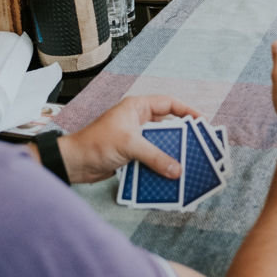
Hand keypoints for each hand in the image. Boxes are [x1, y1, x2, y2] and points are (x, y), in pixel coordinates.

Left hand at [58, 95, 201, 183]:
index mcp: (137, 107)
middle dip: (182, 136)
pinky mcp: (130, 153)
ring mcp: (134, 137)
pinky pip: (151, 157)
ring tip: (188, 162)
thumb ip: (155, 156)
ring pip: (160, 143)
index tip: (202, 121)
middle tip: (199, 145)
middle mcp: (137, 120)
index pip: (168, 104)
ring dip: (171, 153)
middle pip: (167, 125)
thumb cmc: (97, 143)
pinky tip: (170, 173)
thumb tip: (177, 170)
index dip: (187, 111)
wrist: (74, 163)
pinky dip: (160, 164)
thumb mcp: (130, 145)